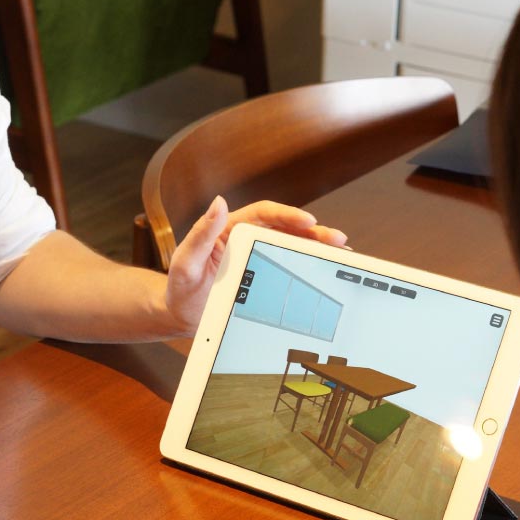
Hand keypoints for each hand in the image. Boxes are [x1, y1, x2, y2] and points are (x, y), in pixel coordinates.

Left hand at [164, 196, 347, 333]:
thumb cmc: (179, 290)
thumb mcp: (184, 262)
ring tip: (341, 250)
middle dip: (313, 231)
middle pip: (285, 228)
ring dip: (317, 245)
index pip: (263, 214)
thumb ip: (199, 234)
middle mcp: (246, 238)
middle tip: (336, 238)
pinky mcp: (263, 274)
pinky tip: (328, 265)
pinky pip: (290, 263)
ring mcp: (257, 256)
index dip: (288, 215)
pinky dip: (310, 262)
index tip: (308, 220)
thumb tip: (218, 202)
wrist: (180, 317)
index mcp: (229, 229)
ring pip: (292, 244)